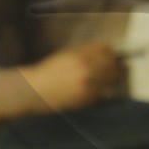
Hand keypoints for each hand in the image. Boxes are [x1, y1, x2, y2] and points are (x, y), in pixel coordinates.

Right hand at [0, 43, 123, 120]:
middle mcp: (86, 71)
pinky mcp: (85, 100)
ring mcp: (87, 86)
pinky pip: (100, 94)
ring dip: (109, 79)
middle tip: (114, 68)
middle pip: (113, 66)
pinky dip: (99, 91)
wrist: (34, 89)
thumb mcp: (67, 54)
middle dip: (115, 67)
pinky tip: (91, 90)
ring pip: (110, 81)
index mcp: (81, 57)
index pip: (107, 51)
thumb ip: (87, 52)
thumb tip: (107, 49)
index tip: (111, 56)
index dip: (110, 53)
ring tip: (103, 79)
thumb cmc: (49, 70)